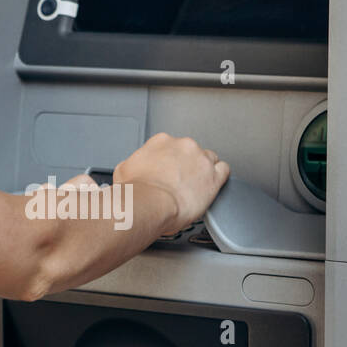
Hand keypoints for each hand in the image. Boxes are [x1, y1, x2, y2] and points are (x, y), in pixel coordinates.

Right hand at [113, 132, 229, 234]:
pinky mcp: (213, 177)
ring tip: (196, 184)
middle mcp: (183, 146)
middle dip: (187, 165)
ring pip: (209, 158)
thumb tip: (130, 168)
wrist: (149, 205)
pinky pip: (224, 170)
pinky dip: (219, 176)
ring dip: (203, 169)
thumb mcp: (123, 171)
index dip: (170, 160)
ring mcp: (200, 160)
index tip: (168, 170)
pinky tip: (212, 184)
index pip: (171, 146)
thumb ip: (132, 164)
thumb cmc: (137, 192)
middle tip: (179, 180)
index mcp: (161, 141)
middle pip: (190, 151)